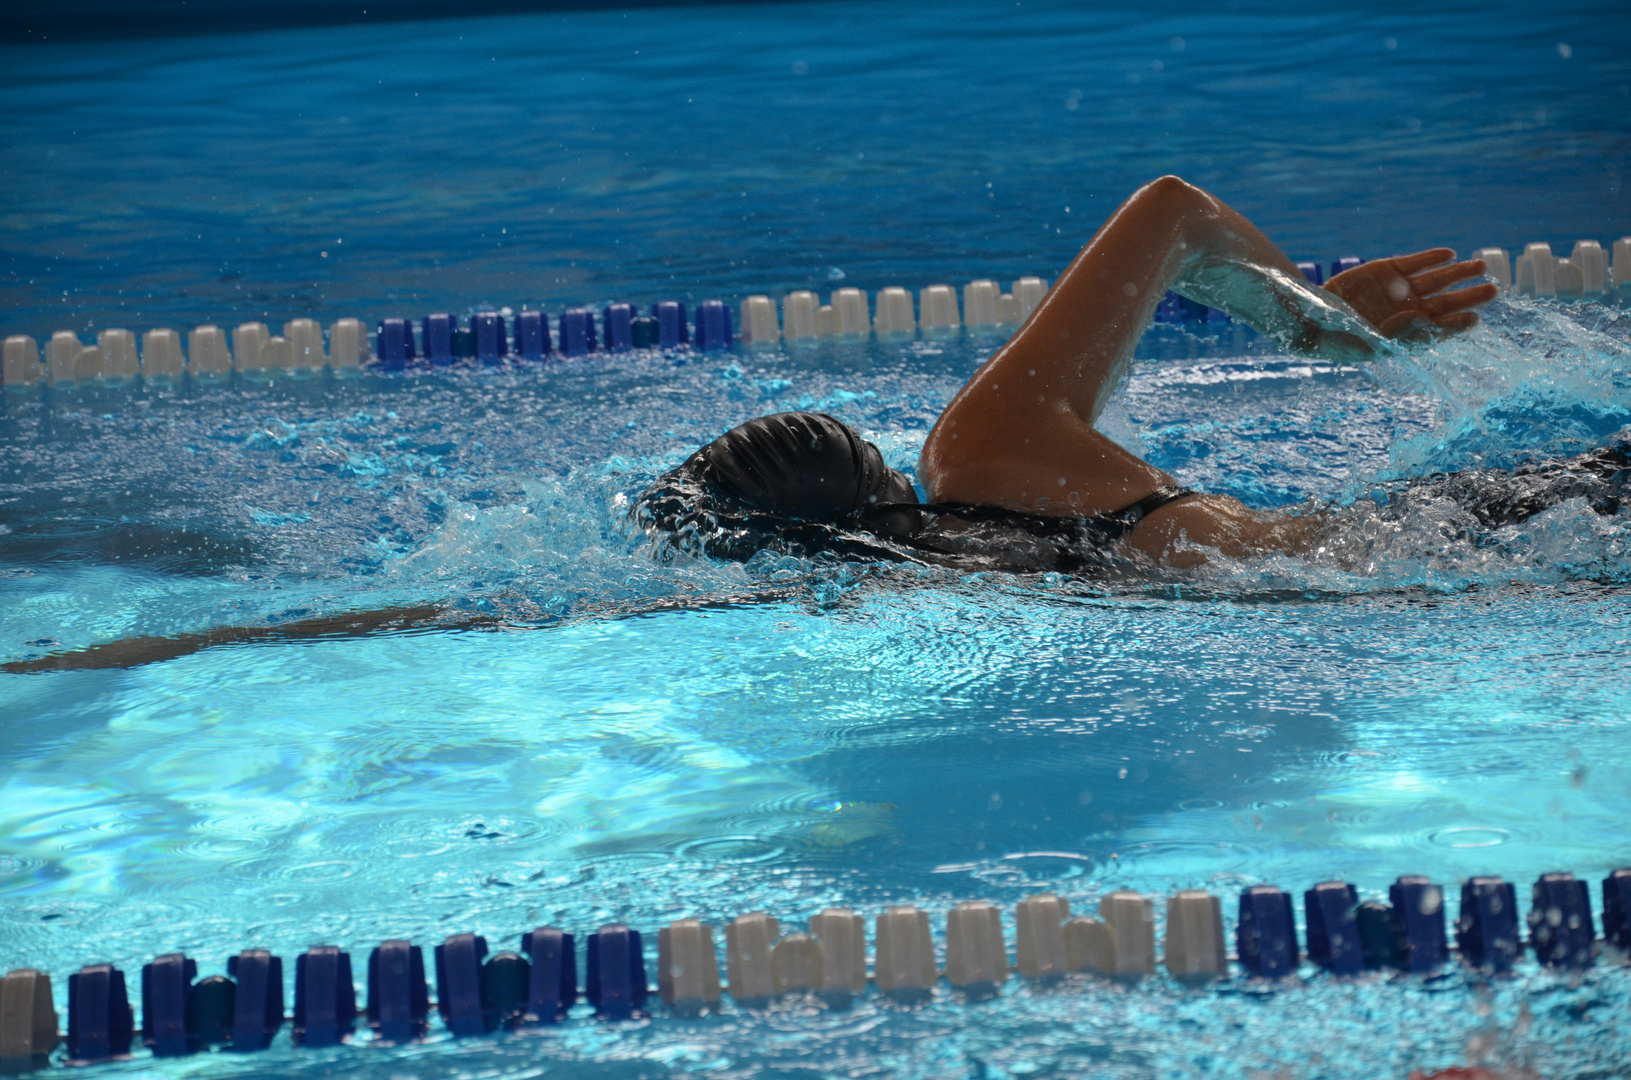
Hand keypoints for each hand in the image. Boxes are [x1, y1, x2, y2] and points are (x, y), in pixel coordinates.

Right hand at [1323, 248, 1496, 343]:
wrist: (1305, 315)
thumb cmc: (1331, 339)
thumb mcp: (1360, 344)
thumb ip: (1393, 334)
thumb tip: (1422, 320)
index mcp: (1402, 335)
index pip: (1436, 330)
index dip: (1456, 326)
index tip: (1475, 319)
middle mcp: (1405, 312)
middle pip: (1444, 304)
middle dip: (1469, 297)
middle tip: (1493, 290)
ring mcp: (1397, 290)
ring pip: (1436, 281)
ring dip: (1458, 274)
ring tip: (1480, 267)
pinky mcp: (1386, 270)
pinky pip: (1414, 263)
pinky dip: (1431, 258)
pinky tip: (1450, 254)